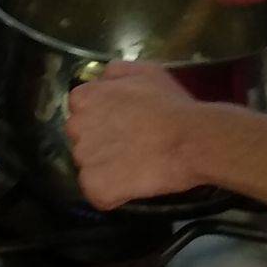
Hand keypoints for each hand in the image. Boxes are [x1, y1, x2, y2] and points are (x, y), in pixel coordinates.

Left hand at [66, 65, 206, 208]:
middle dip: (101, 145)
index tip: (125, 126)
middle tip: (132, 147)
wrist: (191, 139)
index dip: (104, 121)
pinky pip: (97, 193)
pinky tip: (133, 185)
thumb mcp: (143, 71)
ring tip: (137, 166)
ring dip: (108, 170)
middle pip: (82, 141)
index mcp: (83, 98)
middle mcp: (75, 127)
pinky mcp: (95, 186)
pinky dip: (113, 194)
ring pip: (90, 168)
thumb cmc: (170, 105)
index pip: (82, 113)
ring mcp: (83, 159)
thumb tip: (101, 81)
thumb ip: (114, 73)